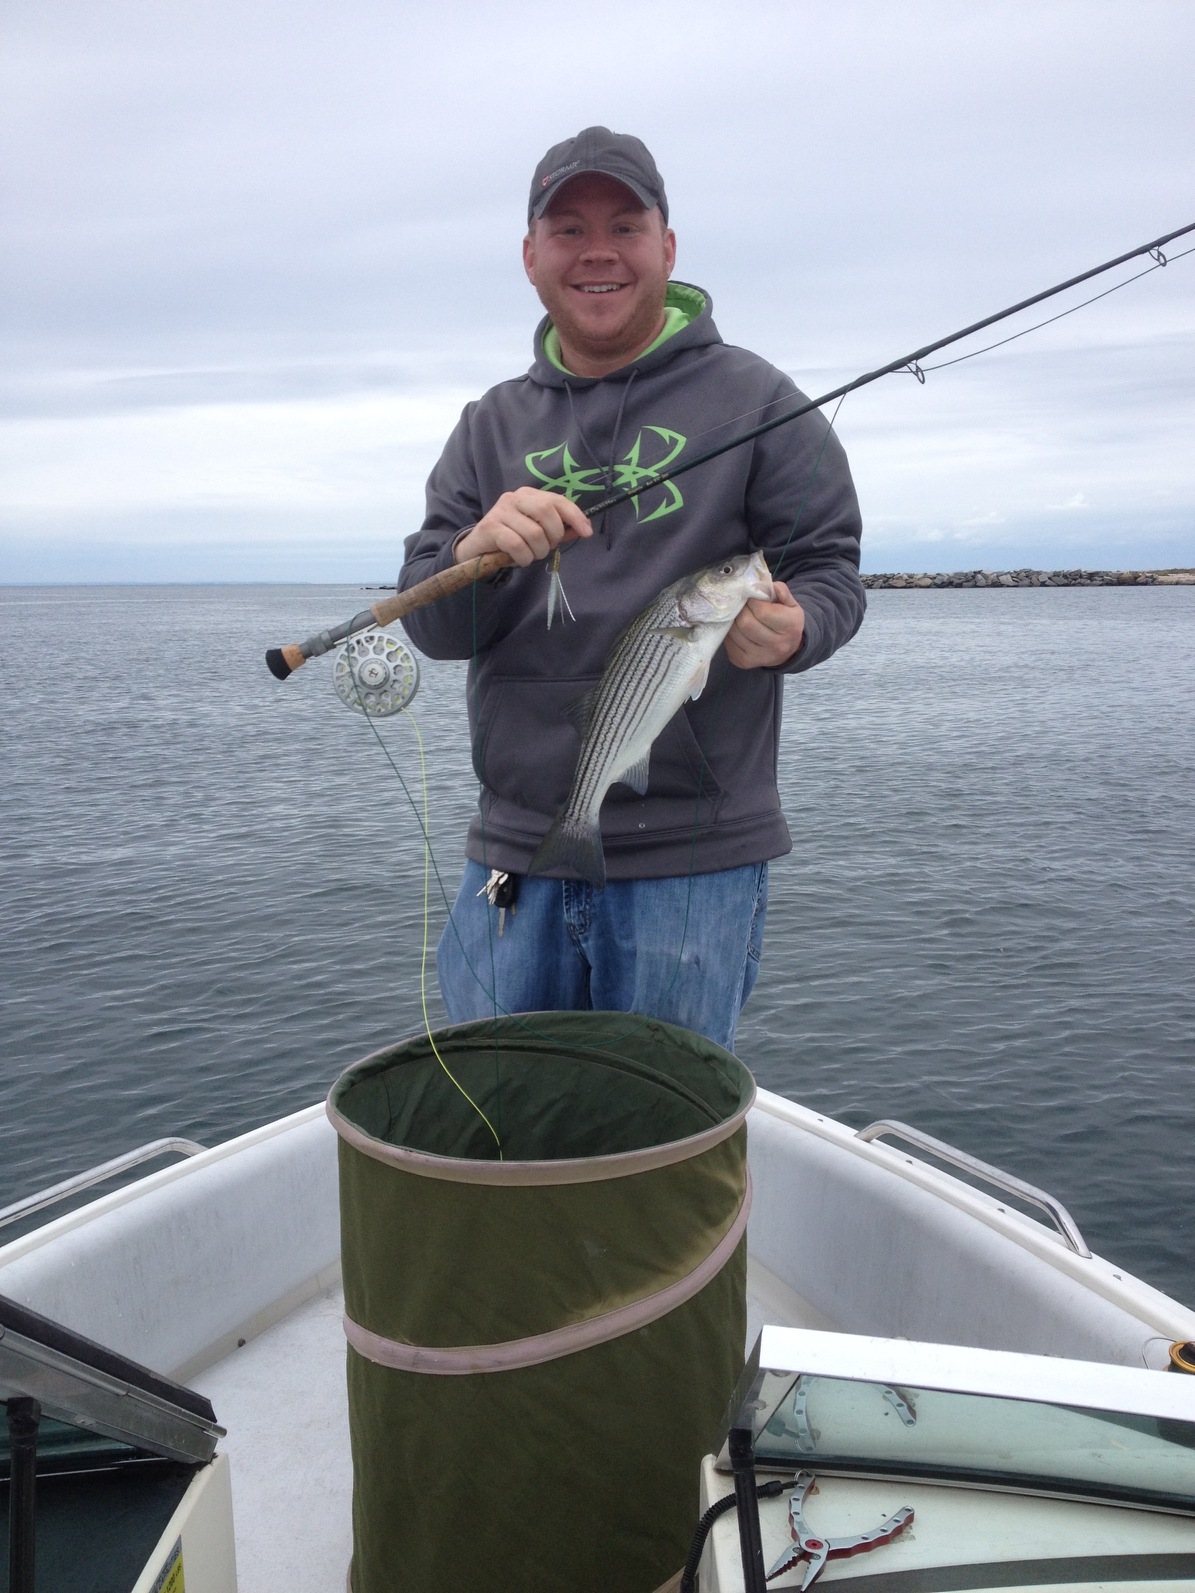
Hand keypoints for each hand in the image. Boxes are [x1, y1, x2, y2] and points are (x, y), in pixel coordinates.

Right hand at [453, 488, 590, 566]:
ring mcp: (500, 511)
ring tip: (531, 555)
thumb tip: (582, 529)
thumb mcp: (536, 532)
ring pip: (534, 533)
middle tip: (547, 548)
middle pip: (546, 511)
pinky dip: (524, 557)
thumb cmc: (510, 540)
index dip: (575, 516)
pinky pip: (517, 545)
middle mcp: (514, 498)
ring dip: (538, 551)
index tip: (587, 533)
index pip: (557, 500)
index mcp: (528, 495)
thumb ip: (558, 530)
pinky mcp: (490, 527)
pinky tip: (520, 559)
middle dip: (554, 535)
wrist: (477, 550)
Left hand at [724, 580, 805, 668]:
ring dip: (732, 619)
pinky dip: (729, 632)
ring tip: (739, 614)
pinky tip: (736, 627)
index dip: (752, 600)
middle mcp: (777, 645)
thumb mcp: (791, 605)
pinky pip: (729, 643)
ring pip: (734, 632)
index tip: (750, 595)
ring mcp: (759, 657)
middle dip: (740, 609)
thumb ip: (782, 592)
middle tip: (742, 603)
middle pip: (745, 623)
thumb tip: (768, 585)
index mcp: (790, 627)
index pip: (762, 611)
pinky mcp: (744, 662)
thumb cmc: (787, 622)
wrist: (789, 650)